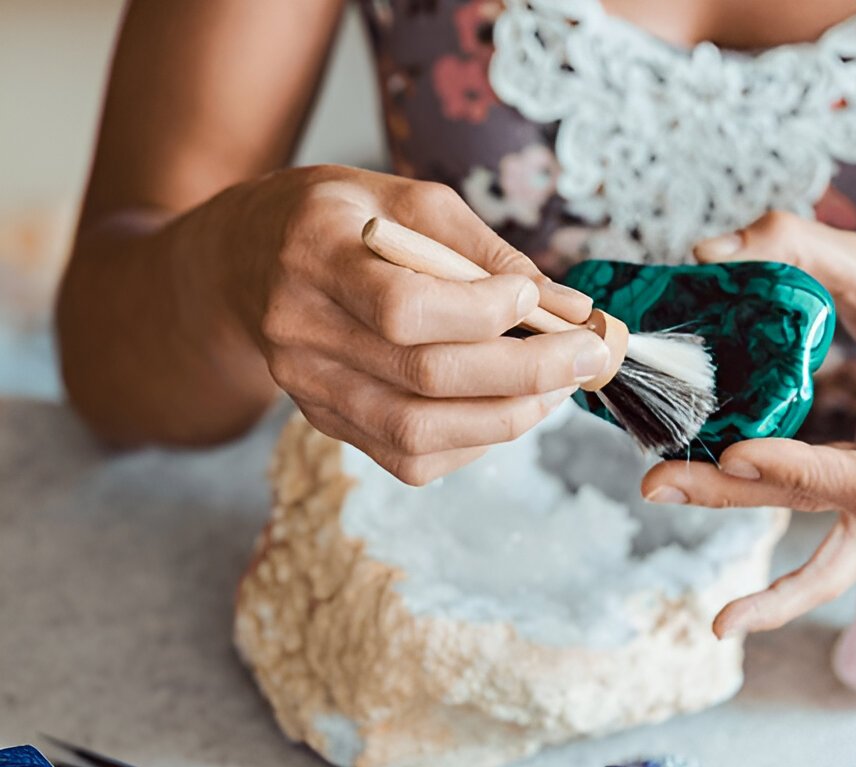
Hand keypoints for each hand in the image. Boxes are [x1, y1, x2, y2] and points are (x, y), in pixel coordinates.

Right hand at [212, 165, 605, 484]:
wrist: (250, 262)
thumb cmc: (346, 220)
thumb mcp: (411, 202)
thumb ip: (488, 252)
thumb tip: (568, 308)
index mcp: (315, 252)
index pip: (401, 306)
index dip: (481, 312)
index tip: (536, 299)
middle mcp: (300, 328)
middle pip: (423, 375)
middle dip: (525, 371)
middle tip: (588, 356)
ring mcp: (307, 387)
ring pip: (417, 431)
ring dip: (508, 415)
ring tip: (558, 387)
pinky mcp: (324, 422)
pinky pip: (408, 458)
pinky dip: (474, 441)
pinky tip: (508, 408)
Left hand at [641, 211, 855, 636]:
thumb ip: (802, 245)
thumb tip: (707, 254)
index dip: (800, 471)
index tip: (732, 451)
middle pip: (826, 509)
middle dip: (735, 492)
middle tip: (656, 479)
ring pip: (818, 534)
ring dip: (739, 516)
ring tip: (665, 501)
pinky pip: (833, 566)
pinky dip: (784, 595)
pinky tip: (731, 621)